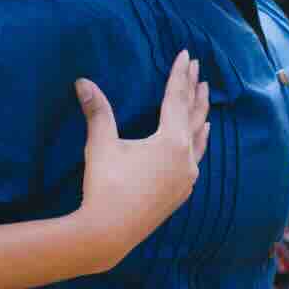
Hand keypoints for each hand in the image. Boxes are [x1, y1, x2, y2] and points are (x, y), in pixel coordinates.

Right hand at [74, 50, 210, 268]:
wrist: (108, 234)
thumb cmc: (105, 186)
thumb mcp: (100, 145)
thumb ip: (97, 111)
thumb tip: (83, 82)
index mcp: (170, 141)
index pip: (176, 98)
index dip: (179, 74)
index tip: (187, 55)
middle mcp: (185, 158)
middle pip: (193, 115)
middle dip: (194, 91)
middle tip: (199, 70)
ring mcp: (185, 178)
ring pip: (198, 140)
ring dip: (200, 117)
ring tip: (205, 102)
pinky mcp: (179, 194)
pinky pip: (195, 161)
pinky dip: (198, 144)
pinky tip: (197, 145)